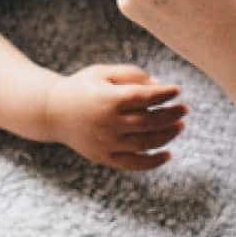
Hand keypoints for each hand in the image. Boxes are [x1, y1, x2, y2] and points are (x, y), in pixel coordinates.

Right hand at [43, 64, 186, 170]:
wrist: (51, 112)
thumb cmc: (82, 87)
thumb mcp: (102, 72)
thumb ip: (131, 75)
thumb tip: (159, 86)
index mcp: (107, 99)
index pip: (144, 97)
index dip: (164, 94)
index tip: (177, 90)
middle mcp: (107, 123)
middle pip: (148, 121)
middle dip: (170, 115)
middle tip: (185, 109)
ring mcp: (106, 142)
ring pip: (144, 143)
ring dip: (166, 136)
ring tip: (179, 126)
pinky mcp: (103, 157)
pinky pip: (132, 164)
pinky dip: (152, 162)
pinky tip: (167, 154)